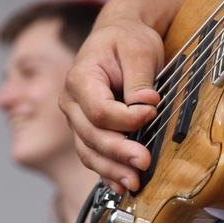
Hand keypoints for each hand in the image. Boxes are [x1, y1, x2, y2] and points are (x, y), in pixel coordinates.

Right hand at [60, 16, 163, 193]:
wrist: (118, 37)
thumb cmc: (126, 41)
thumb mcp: (138, 50)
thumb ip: (139, 79)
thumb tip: (146, 103)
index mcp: (80, 78)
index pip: (99, 110)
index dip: (126, 119)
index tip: (151, 113)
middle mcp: (71, 102)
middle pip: (92, 135)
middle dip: (120, 152)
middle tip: (145, 161)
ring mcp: (76, 119)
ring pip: (89, 151)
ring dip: (112, 169)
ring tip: (134, 181)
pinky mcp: (86, 129)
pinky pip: (92, 155)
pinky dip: (106, 171)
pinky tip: (120, 184)